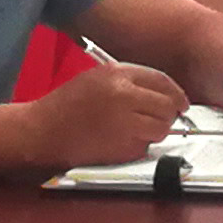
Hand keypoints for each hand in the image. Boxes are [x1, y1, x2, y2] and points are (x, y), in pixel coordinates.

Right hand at [29, 60, 189, 169]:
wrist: (41, 131)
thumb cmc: (65, 105)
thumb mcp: (95, 79)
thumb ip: (128, 82)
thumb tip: (160, 93)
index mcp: (116, 74)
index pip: (161, 80)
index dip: (176, 93)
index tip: (181, 102)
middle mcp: (123, 96)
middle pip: (167, 105)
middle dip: (169, 114)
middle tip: (164, 119)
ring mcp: (123, 123)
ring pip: (161, 128)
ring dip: (155, 131)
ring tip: (138, 130)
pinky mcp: (120, 147)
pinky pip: (144, 146)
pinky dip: (139, 145)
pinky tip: (121, 141)